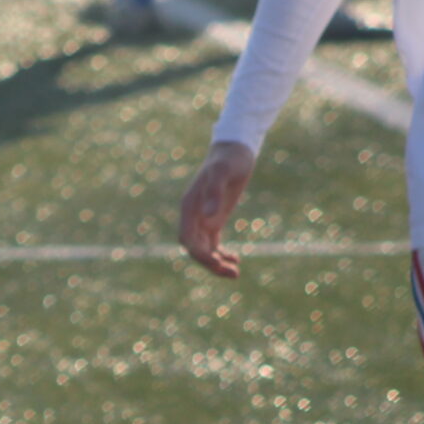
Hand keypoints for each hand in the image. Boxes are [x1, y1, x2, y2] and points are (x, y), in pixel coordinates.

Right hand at [177, 140, 257, 277]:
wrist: (234, 149)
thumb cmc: (229, 159)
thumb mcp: (223, 173)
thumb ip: (215, 193)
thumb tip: (209, 218)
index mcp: (190, 207)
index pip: (187, 239)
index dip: (199, 254)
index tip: (217, 262)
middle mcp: (193, 215)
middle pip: (195, 249)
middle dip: (210, 264)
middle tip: (233, 273)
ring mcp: (203, 218)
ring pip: (204, 249)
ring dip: (216, 263)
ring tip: (236, 273)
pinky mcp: (214, 218)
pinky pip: (213, 243)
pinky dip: (221, 254)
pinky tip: (236, 260)